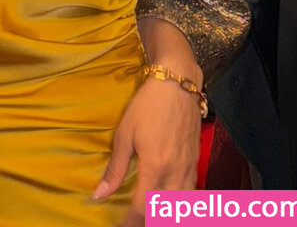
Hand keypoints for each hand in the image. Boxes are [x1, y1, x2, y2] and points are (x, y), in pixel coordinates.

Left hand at [94, 75, 200, 225]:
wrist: (178, 84)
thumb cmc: (148, 104)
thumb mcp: (125, 133)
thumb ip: (115, 167)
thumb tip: (100, 193)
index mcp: (155, 166)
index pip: (143, 207)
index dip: (129, 222)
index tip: (119, 225)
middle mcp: (175, 172)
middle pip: (165, 214)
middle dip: (148, 222)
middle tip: (133, 221)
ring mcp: (189, 169)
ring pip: (181, 207)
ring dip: (165, 215)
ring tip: (150, 214)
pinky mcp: (196, 162)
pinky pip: (191, 193)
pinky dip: (180, 204)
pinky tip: (170, 202)